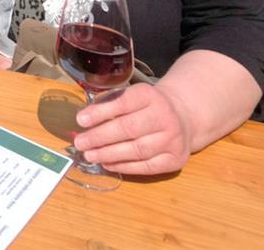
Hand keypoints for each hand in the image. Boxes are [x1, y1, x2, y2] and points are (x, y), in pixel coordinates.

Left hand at [73, 82, 192, 174]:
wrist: (183, 116)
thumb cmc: (146, 106)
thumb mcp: (130, 95)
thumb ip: (109, 103)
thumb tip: (84, 119)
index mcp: (149, 95)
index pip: (122, 103)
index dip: (100, 112)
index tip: (80, 120)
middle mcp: (164, 116)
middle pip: (129, 128)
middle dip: (100, 137)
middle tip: (81, 143)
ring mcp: (173, 139)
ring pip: (137, 150)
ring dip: (109, 154)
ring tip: (90, 155)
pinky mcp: (176, 159)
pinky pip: (147, 166)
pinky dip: (124, 167)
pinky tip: (108, 164)